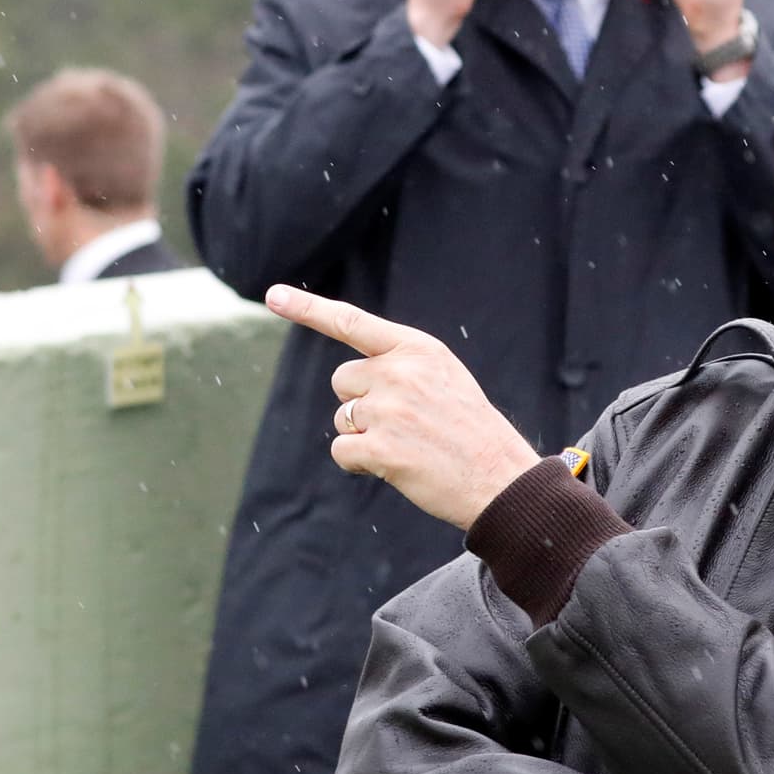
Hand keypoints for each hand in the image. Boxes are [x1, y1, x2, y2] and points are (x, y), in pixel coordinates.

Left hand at [265, 284, 537, 527]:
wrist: (501, 478)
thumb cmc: (471, 431)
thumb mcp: (444, 378)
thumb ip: (401, 366)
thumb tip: (351, 378)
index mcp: (418, 349)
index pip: (352, 322)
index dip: (308, 309)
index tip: (273, 295)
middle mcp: (400, 372)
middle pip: (342, 381)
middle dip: (358, 404)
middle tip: (400, 425)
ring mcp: (389, 410)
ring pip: (343, 419)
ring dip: (363, 437)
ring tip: (408, 446)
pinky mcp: (380, 448)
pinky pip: (342, 451)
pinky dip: (359, 463)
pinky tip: (394, 466)